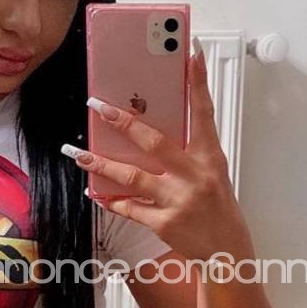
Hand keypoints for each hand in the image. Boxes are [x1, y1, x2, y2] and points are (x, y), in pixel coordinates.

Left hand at [62, 37, 246, 261]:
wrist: (226, 253)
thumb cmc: (219, 209)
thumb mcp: (212, 174)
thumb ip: (187, 152)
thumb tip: (151, 131)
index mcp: (209, 158)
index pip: (203, 113)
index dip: (197, 83)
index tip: (190, 54)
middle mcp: (194, 176)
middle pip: (153, 142)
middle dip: (122, 122)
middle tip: (98, 106)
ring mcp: (178, 200)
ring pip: (132, 176)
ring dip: (101, 164)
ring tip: (80, 154)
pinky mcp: (164, 223)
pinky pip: (129, 207)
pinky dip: (110, 199)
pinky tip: (95, 193)